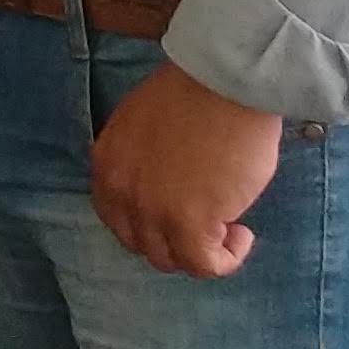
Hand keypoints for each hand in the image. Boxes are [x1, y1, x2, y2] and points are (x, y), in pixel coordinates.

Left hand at [91, 61, 282, 277]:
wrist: (221, 84)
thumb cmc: (193, 95)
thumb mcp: (143, 128)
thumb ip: (141, 164)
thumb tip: (165, 187)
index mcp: (106, 166)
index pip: (116, 217)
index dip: (149, 223)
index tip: (178, 212)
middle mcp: (120, 192)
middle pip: (140, 242)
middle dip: (173, 239)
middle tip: (206, 222)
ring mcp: (152, 211)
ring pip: (169, 259)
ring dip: (199, 250)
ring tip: (228, 227)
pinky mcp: (189, 223)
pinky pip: (203, 265)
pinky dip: (225, 259)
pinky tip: (242, 235)